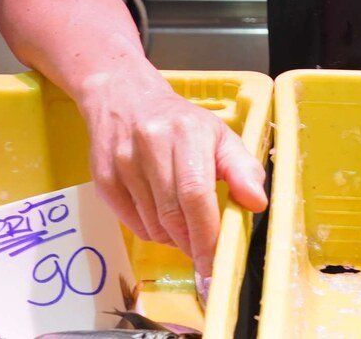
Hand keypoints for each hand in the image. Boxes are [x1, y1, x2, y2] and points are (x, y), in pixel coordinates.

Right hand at [79, 72, 268, 270]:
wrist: (124, 98)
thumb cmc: (180, 123)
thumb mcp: (220, 136)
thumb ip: (243, 168)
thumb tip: (257, 202)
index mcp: (186, 134)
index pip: (196, 195)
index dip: (207, 234)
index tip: (216, 262)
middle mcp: (151, 145)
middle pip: (172, 215)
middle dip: (192, 244)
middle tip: (204, 253)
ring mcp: (123, 162)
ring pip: (152, 225)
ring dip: (173, 240)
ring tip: (185, 230)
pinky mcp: (103, 178)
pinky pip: (132, 224)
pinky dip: (151, 232)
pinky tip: (161, 220)